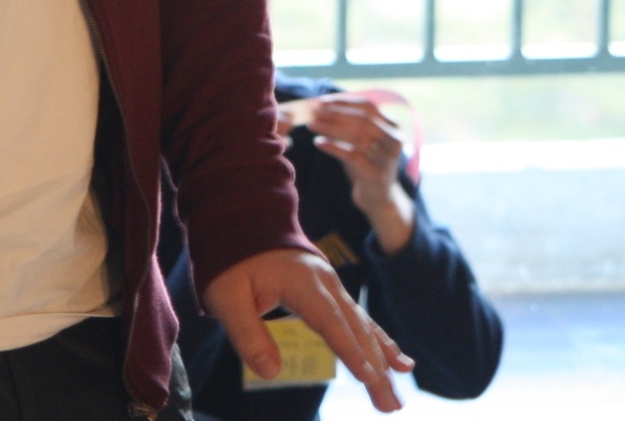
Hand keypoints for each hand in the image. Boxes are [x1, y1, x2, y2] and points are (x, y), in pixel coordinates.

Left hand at [205, 247, 413, 411]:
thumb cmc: (231, 261)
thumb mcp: (226, 297)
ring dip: (383, 360)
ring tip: (397, 394)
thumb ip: (247, 334)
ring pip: (363, 327)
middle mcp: (326, 283)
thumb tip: (270, 373)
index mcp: (303, 282)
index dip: (350, 351)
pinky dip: (379, 342)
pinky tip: (396, 363)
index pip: (331, 322)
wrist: (242, 222)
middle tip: (391, 405)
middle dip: (377, 368)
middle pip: (356, 329)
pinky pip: (360, 320)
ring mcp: (333, 286)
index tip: (370, 377)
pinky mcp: (332, 293)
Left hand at [306, 96, 416, 253]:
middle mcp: (394, 140)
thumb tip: (321, 107)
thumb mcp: (361, 141)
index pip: (368, 106)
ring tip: (312, 125)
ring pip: (358, 136)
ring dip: (331, 128)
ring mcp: (387, 158)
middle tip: (314, 112)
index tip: (322, 101)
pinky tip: (318, 143)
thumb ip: (348, 125)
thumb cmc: (366, 164)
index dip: (344, 102)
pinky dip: (333, 147)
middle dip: (336, 113)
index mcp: (393, 127)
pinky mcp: (377, 174)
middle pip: (363, 119)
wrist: (378, 198)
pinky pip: (352, 156)